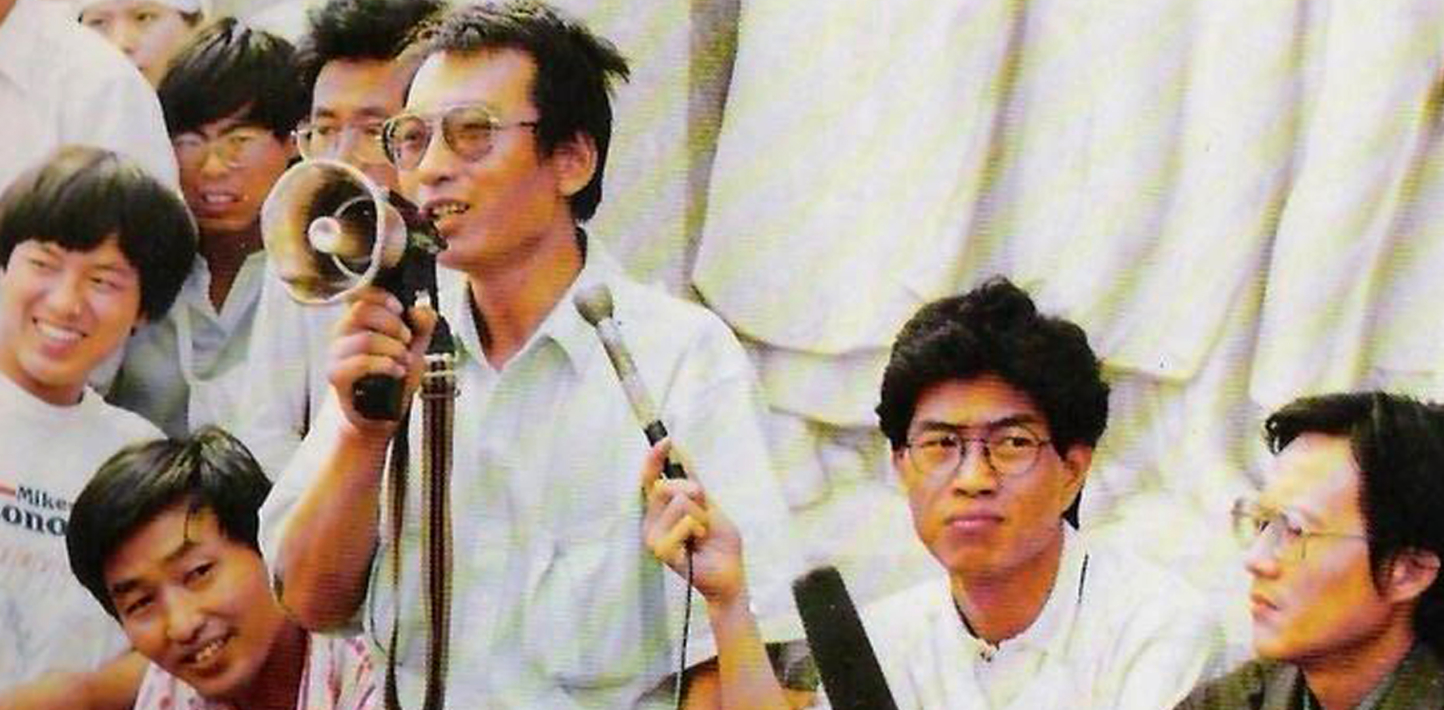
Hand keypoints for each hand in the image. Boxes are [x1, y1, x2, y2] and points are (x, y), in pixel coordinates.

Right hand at [326, 287, 436, 436]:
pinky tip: (397, 371)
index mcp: (359, 321)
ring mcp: (337, 354)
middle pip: (362, 311)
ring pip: (365, 339)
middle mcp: (343, 333)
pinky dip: (384, 365)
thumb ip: (422, 326)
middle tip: (407, 341)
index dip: (382, 298)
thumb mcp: (415, 347)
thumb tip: (421, 309)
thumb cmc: (392, 377)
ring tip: (403, 361)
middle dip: (393, 325)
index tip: (400, 309)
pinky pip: (360, 362)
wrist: (379, 413)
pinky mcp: (337, 374)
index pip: (362, 295)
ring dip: (393, 349)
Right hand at [641, 439, 746, 607]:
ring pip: (679, 502)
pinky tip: (698, 543)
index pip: (651, 479)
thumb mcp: (710, 506)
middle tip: (705, 514)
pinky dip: (700, 528)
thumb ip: (693, 486)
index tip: (666, 440)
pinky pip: (685, 521)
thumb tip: (681, 453)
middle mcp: (652, 520)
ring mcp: (653, 534)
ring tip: (702, 534)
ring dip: (701, 515)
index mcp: (662, 510)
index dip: (655, 458)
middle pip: (668, 485)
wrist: (728, 573)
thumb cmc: (719, 543)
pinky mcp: (659, 548)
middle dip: (694, 493)